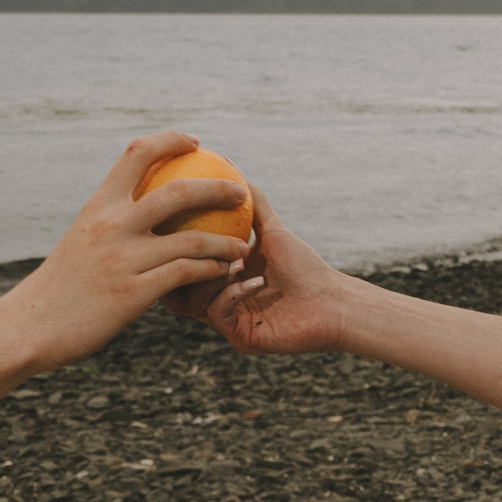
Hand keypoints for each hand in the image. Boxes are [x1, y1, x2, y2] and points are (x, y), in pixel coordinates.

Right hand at [5, 132, 251, 368]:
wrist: (28, 327)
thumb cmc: (56, 289)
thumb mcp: (78, 243)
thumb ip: (107, 226)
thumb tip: (133, 215)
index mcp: (97, 206)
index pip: (136, 153)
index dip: (170, 140)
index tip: (194, 141)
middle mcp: (111, 225)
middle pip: (178, 191)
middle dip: (218, 187)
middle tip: (239, 191)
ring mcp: (123, 259)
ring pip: (191, 238)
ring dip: (225, 240)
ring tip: (243, 245)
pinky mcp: (133, 293)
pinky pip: (185, 274)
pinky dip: (211, 270)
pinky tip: (224, 273)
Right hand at [177, 185, 351, 355]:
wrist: (332, 302)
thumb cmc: (305, 267)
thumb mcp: (272, 229)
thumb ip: (251, 202)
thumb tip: (230, 164)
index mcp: (220, 280)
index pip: (181, 266)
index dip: (170, 249)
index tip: (169, 226)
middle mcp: (217, 302)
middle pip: (177, 285)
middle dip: (181, 262)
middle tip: (194, 242)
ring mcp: (226, 322)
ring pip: (193, 299)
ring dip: (211, 275)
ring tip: (236, 260)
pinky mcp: (238, 337)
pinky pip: (217, 312)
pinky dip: (231, 292)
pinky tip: (253, 281)